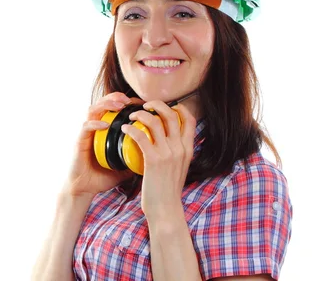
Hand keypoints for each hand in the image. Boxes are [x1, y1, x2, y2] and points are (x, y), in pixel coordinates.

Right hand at [65, 92, 143, 197]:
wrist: (85, 189)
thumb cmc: (103, 176)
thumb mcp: (126, 166)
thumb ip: (138, 158)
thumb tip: (157, 155)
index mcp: (106, 131)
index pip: (115, 108)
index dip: (128, 102)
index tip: (142, 103)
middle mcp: (95, 128)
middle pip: (103, 103)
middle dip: (116, 97)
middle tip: (130, 99)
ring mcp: (87, 133)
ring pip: (93, 110)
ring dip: (106, 104)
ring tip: (119, 106)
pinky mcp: (79, 141)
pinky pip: (86, 127)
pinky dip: (95, 123)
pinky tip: (105, 124)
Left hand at [121, 100, 196, 219]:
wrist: (166, 209)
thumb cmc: (168, 190)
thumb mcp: (179, 168)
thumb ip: (176, 153)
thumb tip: (167, 141)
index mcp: (187, 149)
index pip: (189, 120)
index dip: (178, 108)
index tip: (166, 106)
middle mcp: (180, 148)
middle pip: (171, 115)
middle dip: (157, 105)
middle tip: (144, 105)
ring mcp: (168, 154)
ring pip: (154, 122)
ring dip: (140, 114)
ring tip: (131, 116)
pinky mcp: (153, 160)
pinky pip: (141, 136)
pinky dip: (131, 129)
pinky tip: (124, 129)